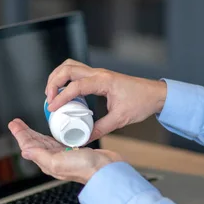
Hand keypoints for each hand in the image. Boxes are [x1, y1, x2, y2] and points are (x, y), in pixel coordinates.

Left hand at [8, 119, 122, 183]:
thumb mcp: (58, 162)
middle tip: (16, 123)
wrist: (106, 170)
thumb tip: (25, 151)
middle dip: (25, 132)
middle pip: (35, 143)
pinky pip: (58, 140)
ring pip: (44, 141)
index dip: (20, 135)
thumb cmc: (85, 168)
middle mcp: (54, 159)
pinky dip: (51, 134)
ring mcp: (64, 155)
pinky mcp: (74, 150)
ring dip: (35, 133)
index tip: (14, 124)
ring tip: (27, 126)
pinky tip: (52, 131)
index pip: (29, 146)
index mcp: (48, 162)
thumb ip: (41, 156)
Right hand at [45, 59, 166, 141]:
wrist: (155, 94)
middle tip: (49, 100)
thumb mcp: (120, 119)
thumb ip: (100, 129)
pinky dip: (66, 78)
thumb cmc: (141, 102)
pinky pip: (77, 71)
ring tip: (52, 94)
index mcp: (104, 81)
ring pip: (70, 66)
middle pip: (67, 69)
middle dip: (53, 82)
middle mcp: (99, 74)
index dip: (61, 97)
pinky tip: (64, 92)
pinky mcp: (98, 76)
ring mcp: (98, 73)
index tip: (52, 108)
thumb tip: (84, 138)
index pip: (76, 86)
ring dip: (57, 77)